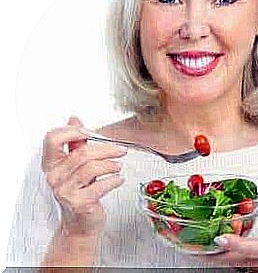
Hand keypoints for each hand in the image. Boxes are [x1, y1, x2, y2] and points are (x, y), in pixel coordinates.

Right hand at [41, 116, 125, 236]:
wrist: (80, 224)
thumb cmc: (80, 193)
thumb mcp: (76, 166)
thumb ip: (75, 143)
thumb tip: (74, 119)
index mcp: (52, 164)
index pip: (52, 139)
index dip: (71, 131)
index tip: (88, 132)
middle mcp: (55, 177)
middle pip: (81, 153)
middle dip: (106, 149)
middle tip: (120, 150)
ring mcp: (65, 191)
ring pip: (92, 167)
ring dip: (111, 165)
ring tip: (118, 166)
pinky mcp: (79, 203)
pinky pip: (100, 185)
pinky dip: (114, 180)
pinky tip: (119, 179)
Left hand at [200, 181, 257, 271]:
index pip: (252, 249)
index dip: (234, 244)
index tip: (220, 238)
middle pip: (238, 261)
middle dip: (216, 254)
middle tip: (198, 245)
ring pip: (238, 264)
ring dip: (223, 254)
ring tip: (209, 241)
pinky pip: (243, 265)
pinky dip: (233, 256)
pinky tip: (226, 246)